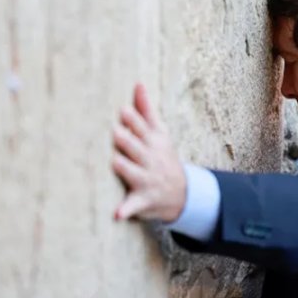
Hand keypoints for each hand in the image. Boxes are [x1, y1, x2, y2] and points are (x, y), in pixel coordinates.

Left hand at [111, 84, 185, 221]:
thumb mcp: (160, 133)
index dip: (133, 121)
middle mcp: (151, 160)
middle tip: (115, 132)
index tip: (122, 111)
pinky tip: (117, 214)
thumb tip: (138, 83)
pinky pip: (134, 206)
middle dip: (128, 141)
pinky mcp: (143, 200)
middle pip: (137, 148)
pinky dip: (126, 210)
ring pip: (134, 173)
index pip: (144, 129)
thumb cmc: (162, 157)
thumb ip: (146, 110)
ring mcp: (148, 180)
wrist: (183, 193)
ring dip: (125, 168)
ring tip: (115, 161)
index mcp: (154, 142)